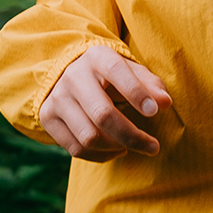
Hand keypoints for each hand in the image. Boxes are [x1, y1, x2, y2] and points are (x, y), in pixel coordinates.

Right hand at [39, 44, 171, 160]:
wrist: (69, 74)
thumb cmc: (111, 75)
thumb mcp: (131, 71)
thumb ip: (151, 84)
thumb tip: (165, 103)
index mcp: (98, 58)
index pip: (117, 73)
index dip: (137, 94)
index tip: (155, 112)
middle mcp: (74, 76)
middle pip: (103, 115)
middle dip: (132, 135)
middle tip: (153, 147)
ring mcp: (57, 98)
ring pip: (89, 137)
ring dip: (117, 147)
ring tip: (132, 145)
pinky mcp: (47, 118)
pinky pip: (76, 148)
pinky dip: (101, 156)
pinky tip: (116, 150)